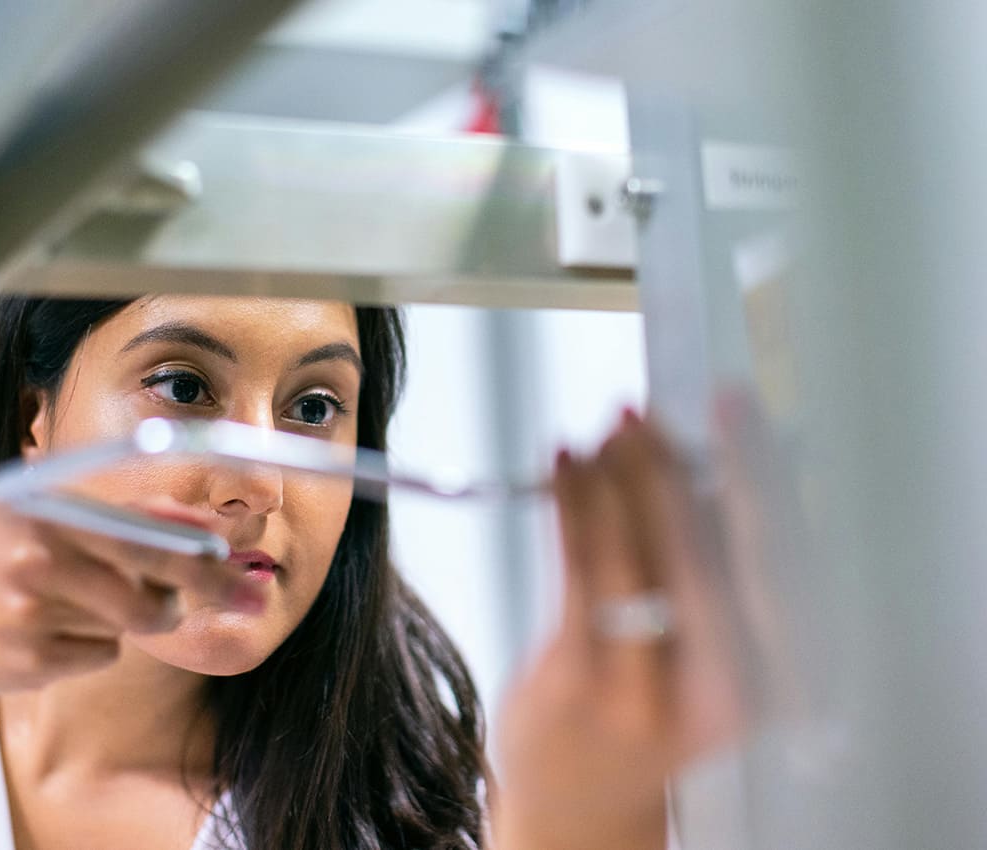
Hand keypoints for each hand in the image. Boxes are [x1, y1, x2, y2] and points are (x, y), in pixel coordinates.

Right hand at [0, 499, 260, 740]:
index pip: (148, 534)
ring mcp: (33, 615)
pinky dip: (93, 643)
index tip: (243, 568)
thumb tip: (200, 519)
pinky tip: (48, 627)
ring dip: (128, 615)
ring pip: (130, 625)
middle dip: (206, 594)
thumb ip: (122, 512)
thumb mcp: (47, 510)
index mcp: (52, 511)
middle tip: (248, 597)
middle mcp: (41, 558)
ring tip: (84, 596)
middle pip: (152, 591)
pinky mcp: (28, 663)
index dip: (204, 556)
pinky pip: (101, 654)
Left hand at [491, 411, 742, 849]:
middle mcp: (722, 690)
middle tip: (652, 411)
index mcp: (773, 678)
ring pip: (638, 557)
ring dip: (620, 478)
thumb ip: (716, 569)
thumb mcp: (707, 651)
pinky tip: (566, 463)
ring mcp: (647, 691)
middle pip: (708, 556)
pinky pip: (578, 572)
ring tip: (608, 427)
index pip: (776, 559)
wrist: (583, 795)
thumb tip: (709, 459)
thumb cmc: (650, 700)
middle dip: (678, 471)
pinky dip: (573, 505)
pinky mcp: (579, 682)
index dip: (757, 474)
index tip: (736, 409)